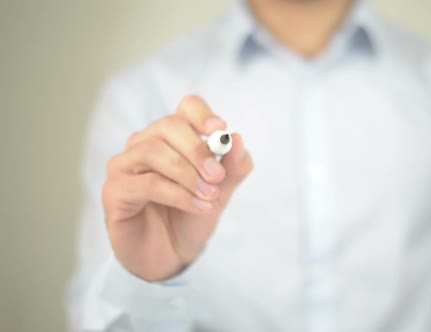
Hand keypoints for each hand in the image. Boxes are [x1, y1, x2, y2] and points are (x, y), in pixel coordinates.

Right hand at [102, 95, 252, 281]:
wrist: (170, 256)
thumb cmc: (190, 217)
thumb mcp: (220, 193)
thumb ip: (233, 169)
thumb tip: (238, 140)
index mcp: (172, 138)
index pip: (185, 108)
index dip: (202, 114)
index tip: (220, 130)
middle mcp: (144, 144)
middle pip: (168, 126)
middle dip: (197, 150)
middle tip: (218, 176)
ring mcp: (125, 165)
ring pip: (154, 152)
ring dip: (187, 174)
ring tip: (209, 196)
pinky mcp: (114, 191)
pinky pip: (146, 183)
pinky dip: (177, 194)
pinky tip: (198, 207)